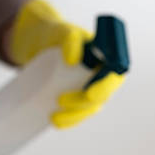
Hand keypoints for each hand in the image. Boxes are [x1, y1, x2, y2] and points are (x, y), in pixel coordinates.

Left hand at [10, 0, 126, 128]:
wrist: (39, 41)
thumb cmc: (56, 33)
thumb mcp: (63, 31)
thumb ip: (71, 39)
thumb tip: (73, 60)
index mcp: (107, 58)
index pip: (114, 76)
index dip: (105, 88)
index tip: (90, 94)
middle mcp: (102, 75)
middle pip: (101, 97)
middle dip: (83, 105)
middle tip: (61, 101)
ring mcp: (89, 88)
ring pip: (89, 109)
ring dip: (74, 117)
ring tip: (54, 118)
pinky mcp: (76, 97)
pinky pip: (77, 113)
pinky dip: (69, 120)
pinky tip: (55, 123)